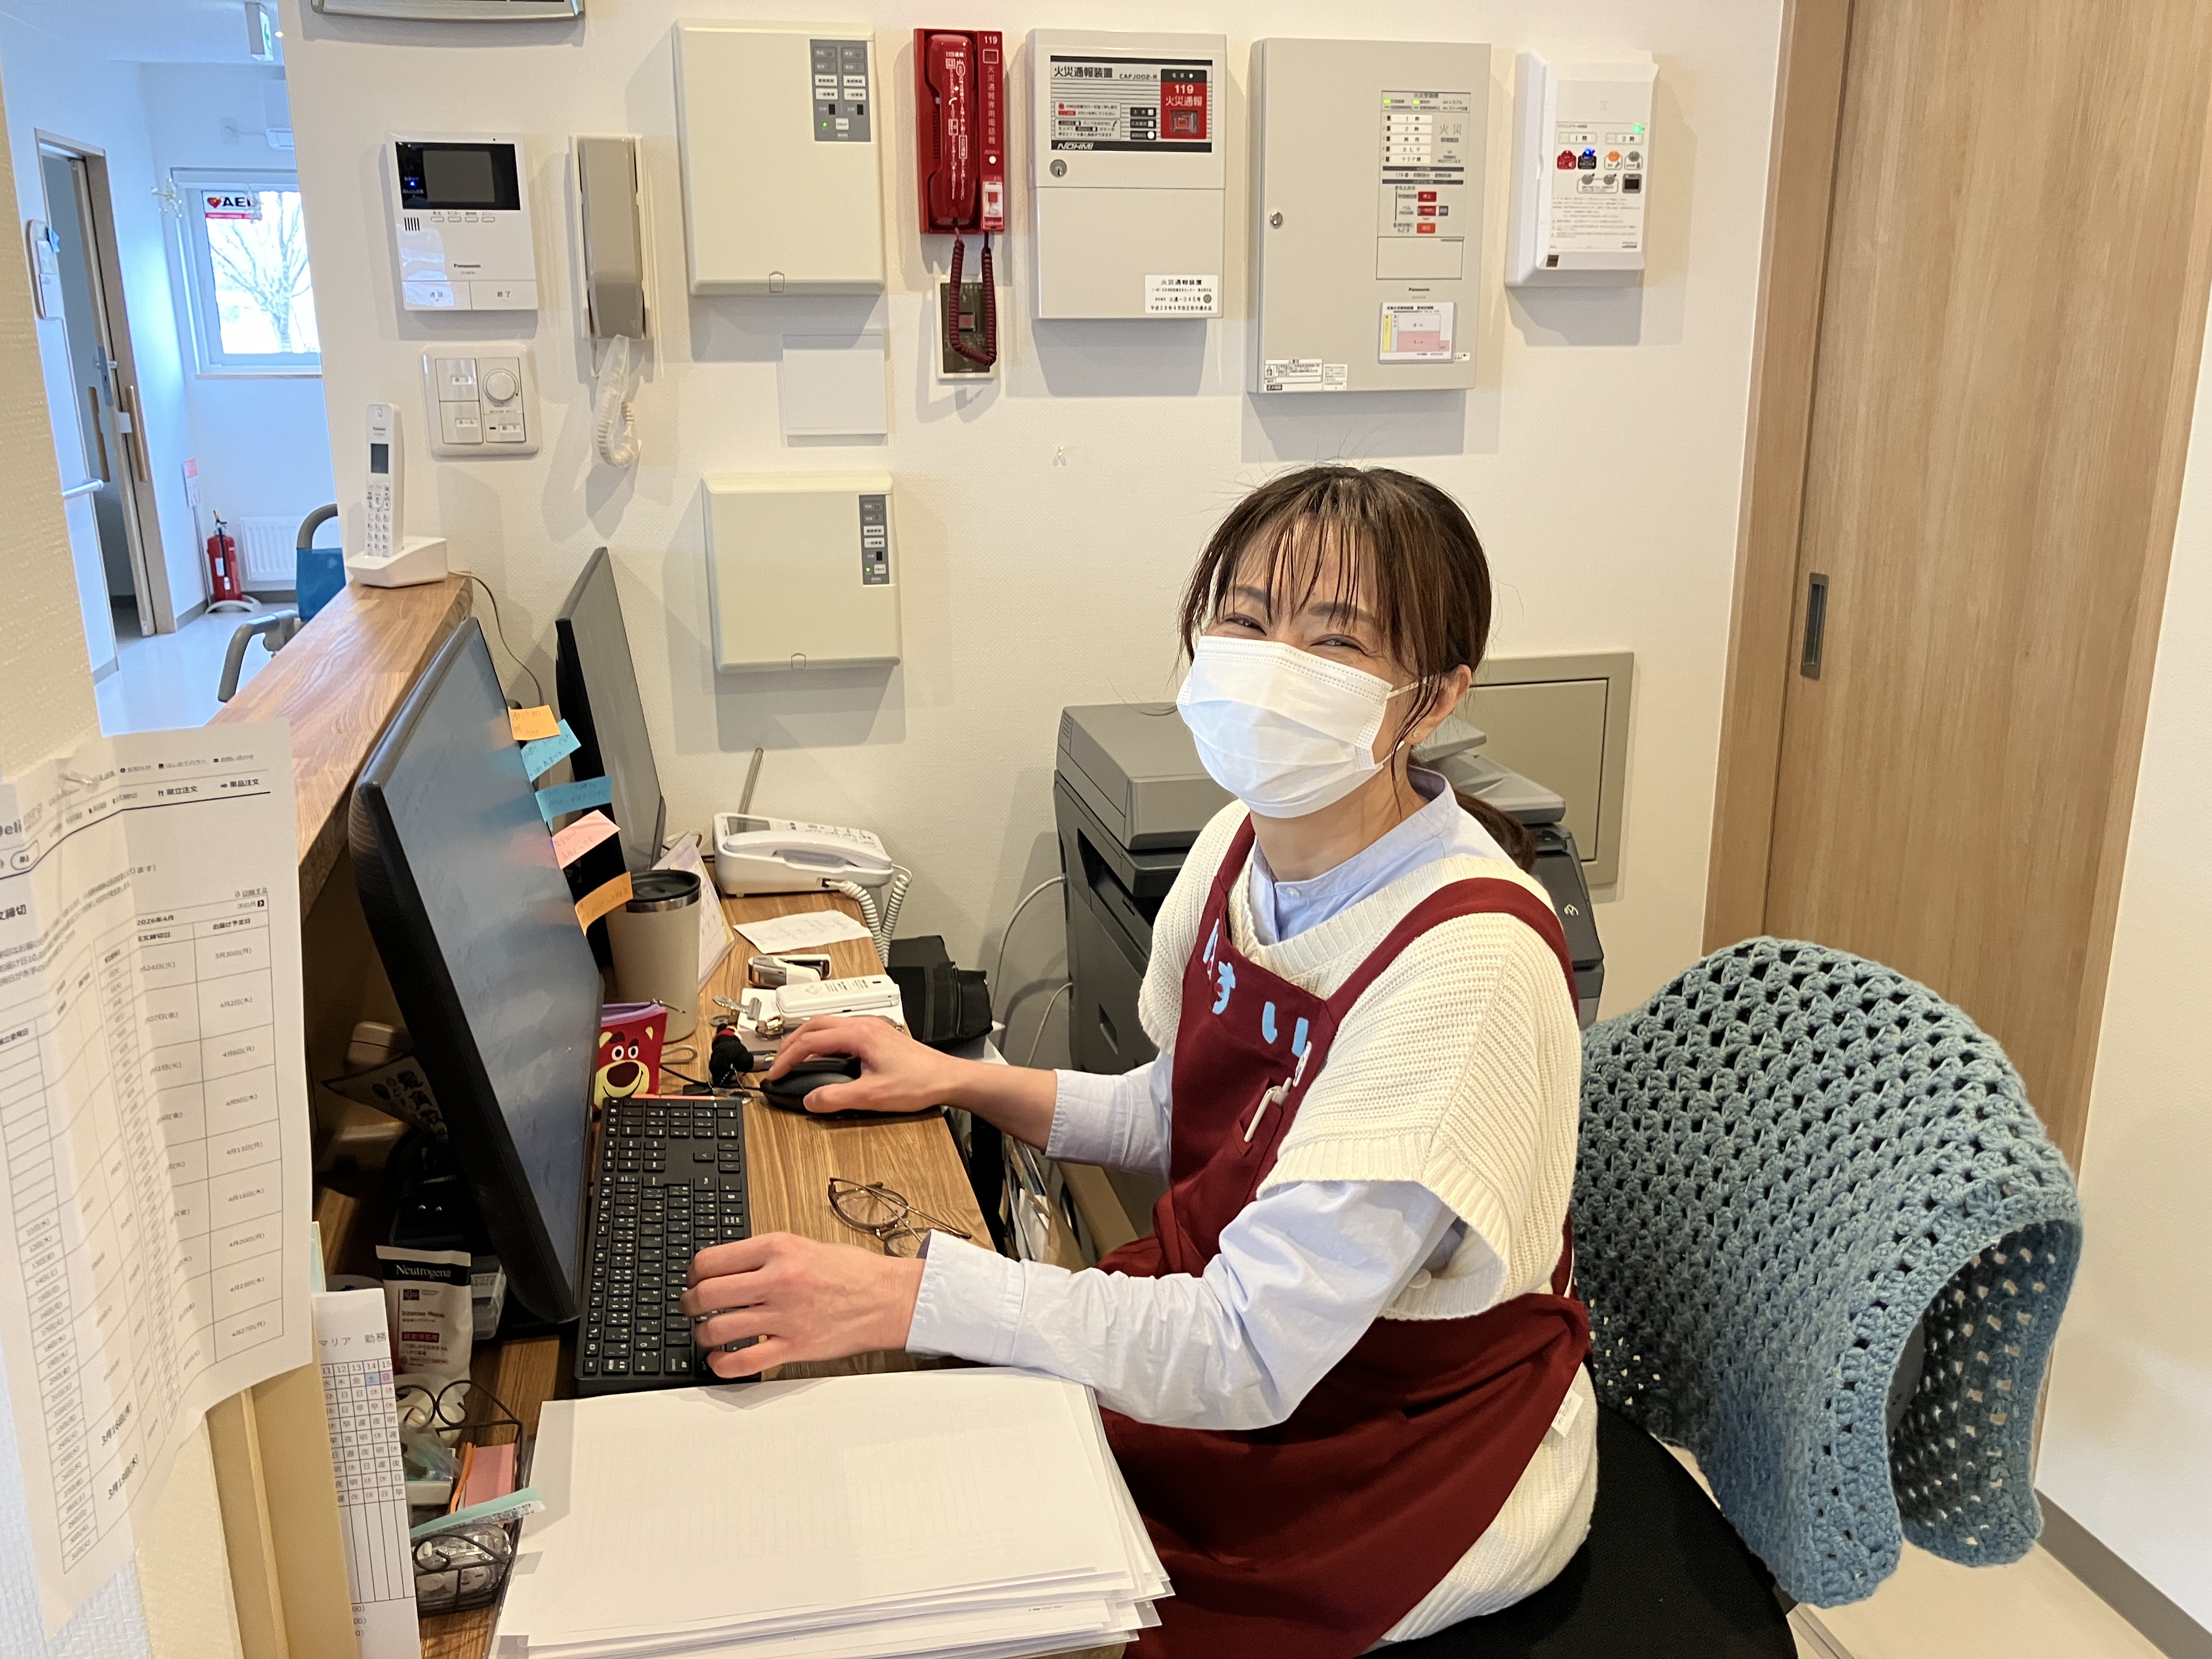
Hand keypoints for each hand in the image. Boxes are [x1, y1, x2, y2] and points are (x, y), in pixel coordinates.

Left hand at [682, 1232, 923, 1376]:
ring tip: (707, 1333)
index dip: (693, 1273)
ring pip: (718, 1328)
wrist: (889, 1297)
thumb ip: (765, 1255)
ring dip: (703, 1334)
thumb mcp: (804, 1245)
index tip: (694, 1279)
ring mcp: (785, 1316)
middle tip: (690, 1307)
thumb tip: (726, 1268)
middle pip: (707, 1294)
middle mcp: (778, 1279)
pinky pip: (743, 1361)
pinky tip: (721, 1360)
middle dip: (689, 1303)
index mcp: (779, 1248)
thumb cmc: (852, 1272)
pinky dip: (721, 1365)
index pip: (712, 1260)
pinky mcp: (794, 1347)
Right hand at [764, 1015, 962, 1116]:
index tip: (776, 1073)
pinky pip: (841, 1029)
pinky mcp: (878, 1034)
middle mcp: (864, 1024)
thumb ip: (837, 1098)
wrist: (947, 1078)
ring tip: (794, 1057)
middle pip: (814, 1024)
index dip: (787, 1058)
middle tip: (778, 1062)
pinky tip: (822, 1054)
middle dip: (791, 1043)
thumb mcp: (873, 1096)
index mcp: (859, 1034)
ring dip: (806, 1038)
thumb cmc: (920, 1082)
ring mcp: (872, 1027)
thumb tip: (811, 1100)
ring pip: (827, 1024)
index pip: (810, 1040)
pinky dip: (822, 1039)